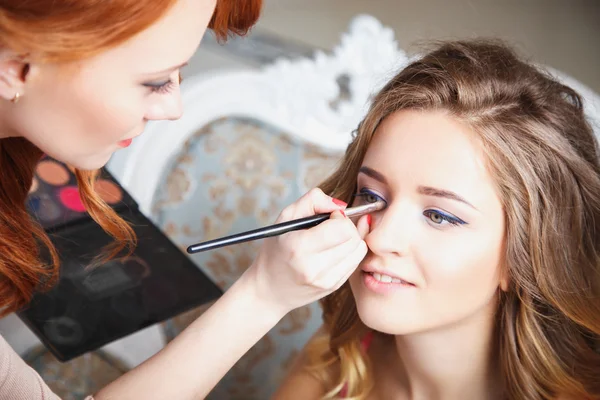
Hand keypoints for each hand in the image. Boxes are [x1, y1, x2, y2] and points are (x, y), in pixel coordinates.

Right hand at [242, 188, 368, 315]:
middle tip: (331, 227)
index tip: (329, 217)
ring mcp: (325, 280)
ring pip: (359, 250)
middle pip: (353, 238)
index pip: (341, 228)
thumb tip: (341, 205)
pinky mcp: (334, 287)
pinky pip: (356, 262)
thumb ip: (313, 201)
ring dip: (350, 239)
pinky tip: (334, 251)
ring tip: (333, 239)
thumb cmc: (277, 249)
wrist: (269, 289)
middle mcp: (313, 267)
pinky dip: (349, 252)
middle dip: (346, 226)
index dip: (339, 217)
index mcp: (299, 247)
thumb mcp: (286, 218)